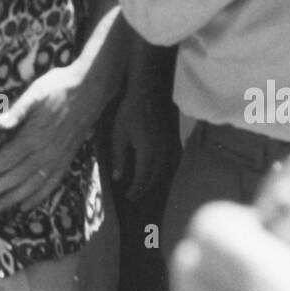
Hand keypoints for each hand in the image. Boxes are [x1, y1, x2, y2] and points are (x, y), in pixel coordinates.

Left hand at [0, 64, 102, 214]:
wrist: (91, 89)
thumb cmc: (59, 87)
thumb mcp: (37, 91)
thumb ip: (18, 109)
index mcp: (34, 136)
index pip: (4, 160)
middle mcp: (45, 153)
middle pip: (13, 178)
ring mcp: (57, 159)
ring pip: (30, 186)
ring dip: (10, 200)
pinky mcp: (67, 160)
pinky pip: (51, 185)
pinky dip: (37, 198)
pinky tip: (25, 207)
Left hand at [110, 82, 174, 201]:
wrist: (148, 93)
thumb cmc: (130, 112)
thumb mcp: (119, 134)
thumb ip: (119, 158)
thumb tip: (117, 178)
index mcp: (147, 152)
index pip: (142, 179)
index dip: (135, 190)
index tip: (127, 197)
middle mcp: (161, 152)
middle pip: (154, 178)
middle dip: (143, 189)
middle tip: (133, 196)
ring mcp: (169, 146)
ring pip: (163, 172)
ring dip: (153, 182)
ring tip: (143, 188)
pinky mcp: (172, 140)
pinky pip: (170, 162)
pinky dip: (163, 172)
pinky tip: (157, 174)